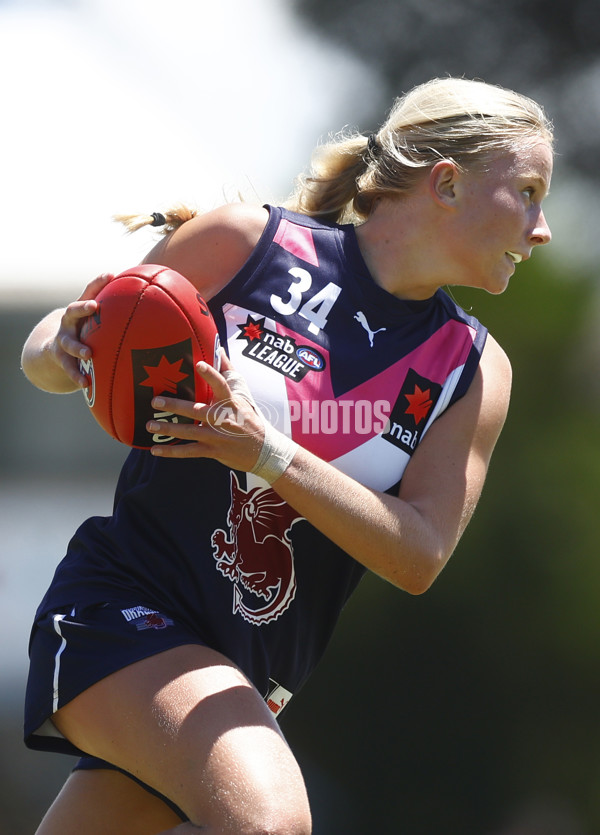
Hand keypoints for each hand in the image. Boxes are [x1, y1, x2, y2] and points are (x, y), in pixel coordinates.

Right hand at [53, 274, 111, 387]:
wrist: (54, 352)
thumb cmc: (85, 333)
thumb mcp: (96, 322)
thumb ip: (118, 315)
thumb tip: (153, 304)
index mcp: (81, 310)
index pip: (89, 292)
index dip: (98, 282)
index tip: (110, 275)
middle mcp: (69, 322)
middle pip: (72, 310)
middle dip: (82, 308)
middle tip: (93, 306)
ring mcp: (63, 340)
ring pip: (68, 343)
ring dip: (78, 348)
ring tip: (89, 354)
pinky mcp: (60, 359)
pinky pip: (69, 368)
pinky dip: (77, 375)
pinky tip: (86, 384)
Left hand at [147, 352, 265, 469]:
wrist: (264, 450)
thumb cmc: (249, 419)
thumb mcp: (243, 395)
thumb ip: (228, 372)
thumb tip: (219, 349)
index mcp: (230, 402)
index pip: (221, 385)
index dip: (211, 375)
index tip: (198, 364)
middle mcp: (223, 419)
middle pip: (197, 411)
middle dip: (175, 407)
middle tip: (155, 402)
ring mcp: (217, 436)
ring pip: (189, 432)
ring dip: (168, 429)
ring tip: (150, 425)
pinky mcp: (213, 451)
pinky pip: (189, 451)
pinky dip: (172, 452)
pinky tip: (155, 450)